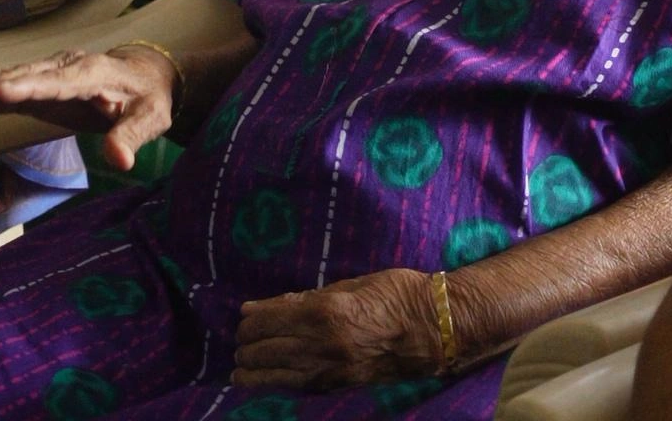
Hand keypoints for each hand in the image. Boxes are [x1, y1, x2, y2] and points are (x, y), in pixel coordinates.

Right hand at [0, 45, 179, 170]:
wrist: (145, 75)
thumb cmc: (148, 97)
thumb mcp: (150, 118)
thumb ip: (131, 137)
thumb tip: (119, 160)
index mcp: (94, 73)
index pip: (59, 82)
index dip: (30, 87)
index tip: (1, 91)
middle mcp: (69, 65)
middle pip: (30, 76)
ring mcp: (54, 70)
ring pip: (18, 75)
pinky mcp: (45, 80)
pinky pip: (16, 82)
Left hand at [233, 268, 442, 390]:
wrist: (433, 328)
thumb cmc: (396, 293)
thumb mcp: (351, 284)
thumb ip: (311, 297)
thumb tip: (275, 305)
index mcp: (325, 310)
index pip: (272, 318)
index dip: (252, 318)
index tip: (241, 315)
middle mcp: (323, 343)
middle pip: (269, 348)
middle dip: (248, 345)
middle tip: (238, 340)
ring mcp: (331, 369)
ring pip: (278, 374)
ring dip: (254, 371)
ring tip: (239, 368)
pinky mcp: (340, 384)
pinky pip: (299, 386)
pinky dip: (278, 383)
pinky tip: (267, 381)